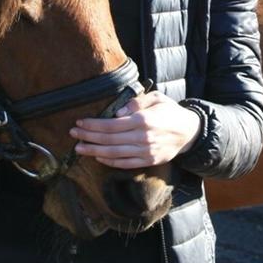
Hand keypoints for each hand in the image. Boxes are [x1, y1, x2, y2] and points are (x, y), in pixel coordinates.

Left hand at [70, 91, 200, 168]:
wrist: (189, 132)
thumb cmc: (170, 111)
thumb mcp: (157, 98)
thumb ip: (137, 102)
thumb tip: (117, 112)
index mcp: (143, 120)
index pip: (111, 125)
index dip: (93, 125)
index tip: (80, 123)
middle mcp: (143, 138)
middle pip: (109, 140)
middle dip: (88, 137)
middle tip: (73, 134)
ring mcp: (145, 152)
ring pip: (114, 154)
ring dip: (94, 151)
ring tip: (79, 148)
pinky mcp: (148, 161)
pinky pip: (125, 164)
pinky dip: (110, 161)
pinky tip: (98, 157)